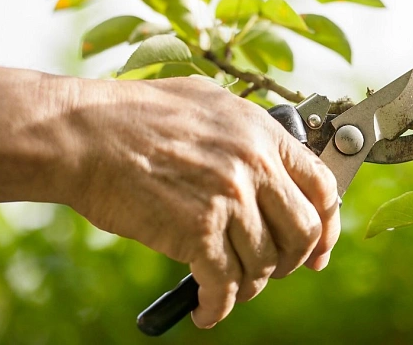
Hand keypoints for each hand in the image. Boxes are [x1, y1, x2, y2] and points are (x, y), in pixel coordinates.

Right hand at [66, 77, 340, 327]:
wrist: (85, 133)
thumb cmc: (136, 115)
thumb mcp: (208, 102)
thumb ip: (246, 131)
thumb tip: (270, 159)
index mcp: (262, 133)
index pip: (322, 186)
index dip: (328, 225)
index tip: (319, 248)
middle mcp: (254, 165)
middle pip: (303, 232)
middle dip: (293, 261)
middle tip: (276, 270)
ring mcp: (228, 199)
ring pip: (264, 264)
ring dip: (251, 285)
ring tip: (232, 287)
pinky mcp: (197, 231)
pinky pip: (225, 285)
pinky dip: (218, 307)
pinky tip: (207, 310)